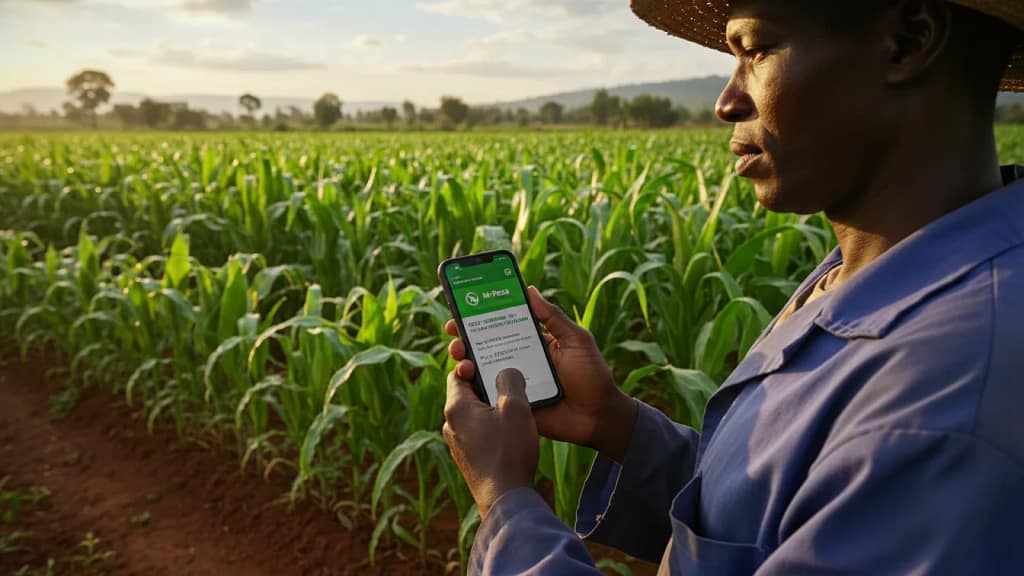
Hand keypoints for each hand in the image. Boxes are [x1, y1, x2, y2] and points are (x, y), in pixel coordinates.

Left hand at [443, 367, 537, 517]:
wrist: (505, 499)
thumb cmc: (509, 452)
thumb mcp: (516, 408)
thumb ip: (509, 381)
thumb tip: (506, 371)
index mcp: (456, 408)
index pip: (457, 373)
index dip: (474, 363)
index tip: (493, 362)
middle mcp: (450, 425)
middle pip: (466, 393)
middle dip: (486, 384)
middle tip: (509, 380)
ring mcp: (458, 444)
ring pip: (473, 414)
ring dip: (491, 406)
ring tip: (514, 406)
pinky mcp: (468, 458)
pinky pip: (478, 432)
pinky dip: (491, 425)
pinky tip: (511, 431)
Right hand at [445, 286, 636, 462]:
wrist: (599, 417)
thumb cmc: (592, 375)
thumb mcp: (576, 340)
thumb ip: (553, 317)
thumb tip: (530, 289)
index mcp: (532, 342)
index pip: (501, 325)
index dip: (481, 316)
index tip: (463, 306)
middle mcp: (518, 361)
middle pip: (484, 347)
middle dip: (464, 337)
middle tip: (454, 332)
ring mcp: (512, 384)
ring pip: (481, 371)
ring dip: (464, 361)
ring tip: (460, 356)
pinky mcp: (511, 406)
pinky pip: (488, 397)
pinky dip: (474, 389)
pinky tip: (464, 381)